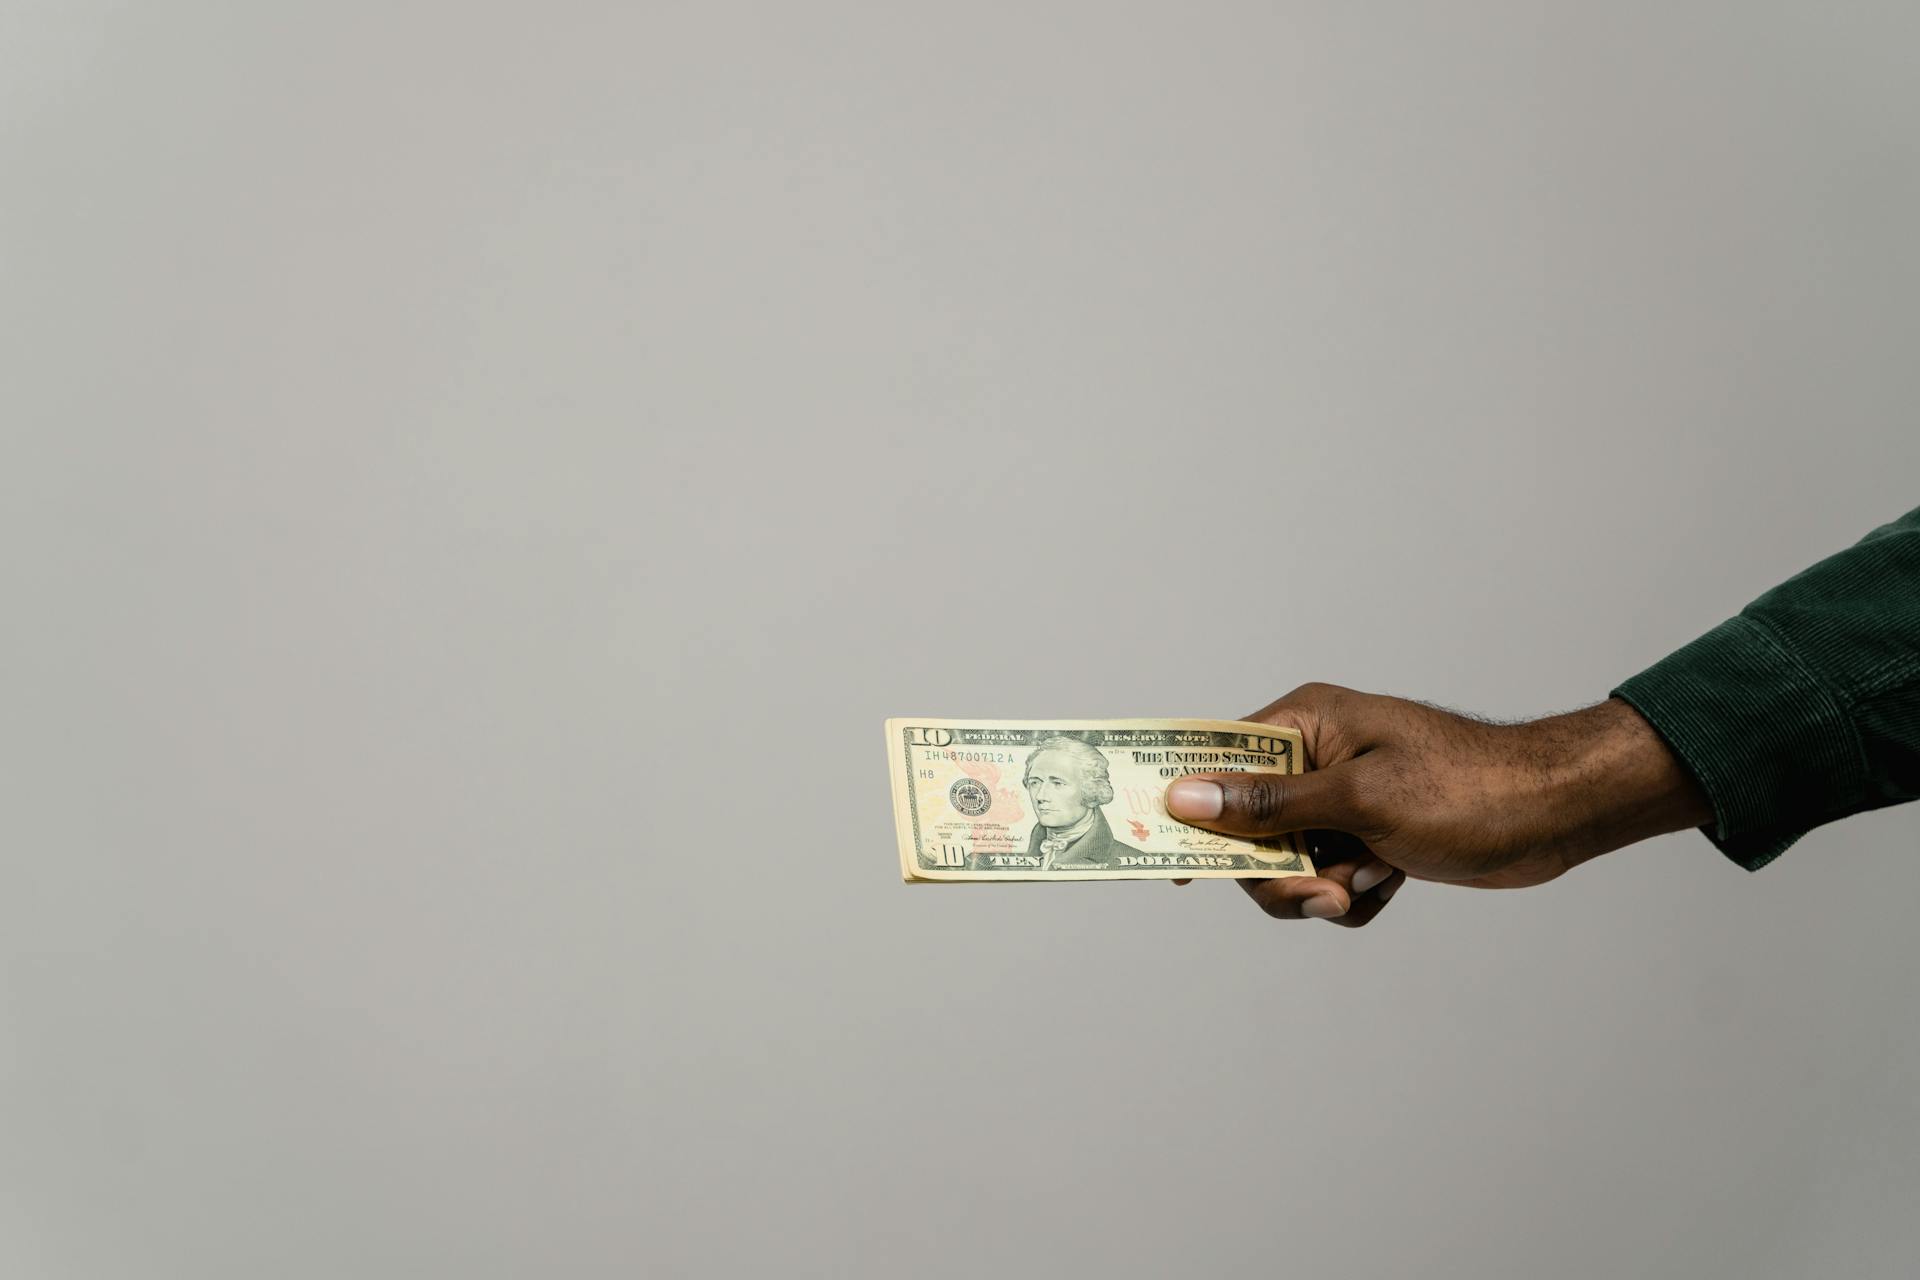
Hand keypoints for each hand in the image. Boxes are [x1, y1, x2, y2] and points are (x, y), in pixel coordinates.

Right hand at [1164, 684, 1712, 925]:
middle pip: (1246, 830)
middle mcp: (1315, 759)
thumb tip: (1185, 797)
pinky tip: (1392, 882)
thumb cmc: (1464, 788)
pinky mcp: (1367, 837)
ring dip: (1323, 889)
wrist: (1553, 814)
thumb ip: (1268, 802)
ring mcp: (1341, 801)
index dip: (1184, 807)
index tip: (1157, 855)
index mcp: (1305, 725)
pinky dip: (1354, 896)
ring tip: (1371, 882)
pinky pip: (1327, 882)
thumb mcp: (1359, 797)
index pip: (1216, 760)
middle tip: (1323, 893)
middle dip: (1280, 873)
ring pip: (1287, 865)